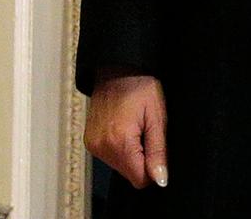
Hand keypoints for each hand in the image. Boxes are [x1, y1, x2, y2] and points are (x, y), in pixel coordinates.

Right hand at [84, 72, 167, 189]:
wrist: (116, 70)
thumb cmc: (140, 87)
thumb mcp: (157, 117)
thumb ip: (158, 151)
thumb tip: (160, 178)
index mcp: (120, 143)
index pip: (139, 179)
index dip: (154, 170)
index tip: (158, 151)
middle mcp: (102, 148)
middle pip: (129, 174)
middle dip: (143, 160)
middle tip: (147, 133)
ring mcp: (93, 145)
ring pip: (119, 166)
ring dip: (132, 154)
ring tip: (136, 128)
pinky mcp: (89, 141)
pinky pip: (110, 156)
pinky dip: (121, 148)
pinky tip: (126, 129)